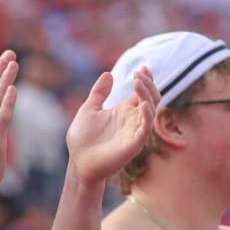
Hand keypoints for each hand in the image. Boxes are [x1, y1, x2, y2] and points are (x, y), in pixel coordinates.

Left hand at [66, 66, 157, 185]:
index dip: (144, 79)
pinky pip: (145, 128)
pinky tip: (141, 104)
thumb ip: (99, 93)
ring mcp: (134, 131)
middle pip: (150, 98)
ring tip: (138, 82)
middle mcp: (132, 119)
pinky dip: (146, 116)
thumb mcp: (89, 110)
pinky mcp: (134, 144)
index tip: (141, 68)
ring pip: (150, 109)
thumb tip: (108, 74)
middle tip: (139, 74)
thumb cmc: (83, 139)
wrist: (78, 162)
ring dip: (147, 95)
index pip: (141, 92)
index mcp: (123, 111)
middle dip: (147, 84)